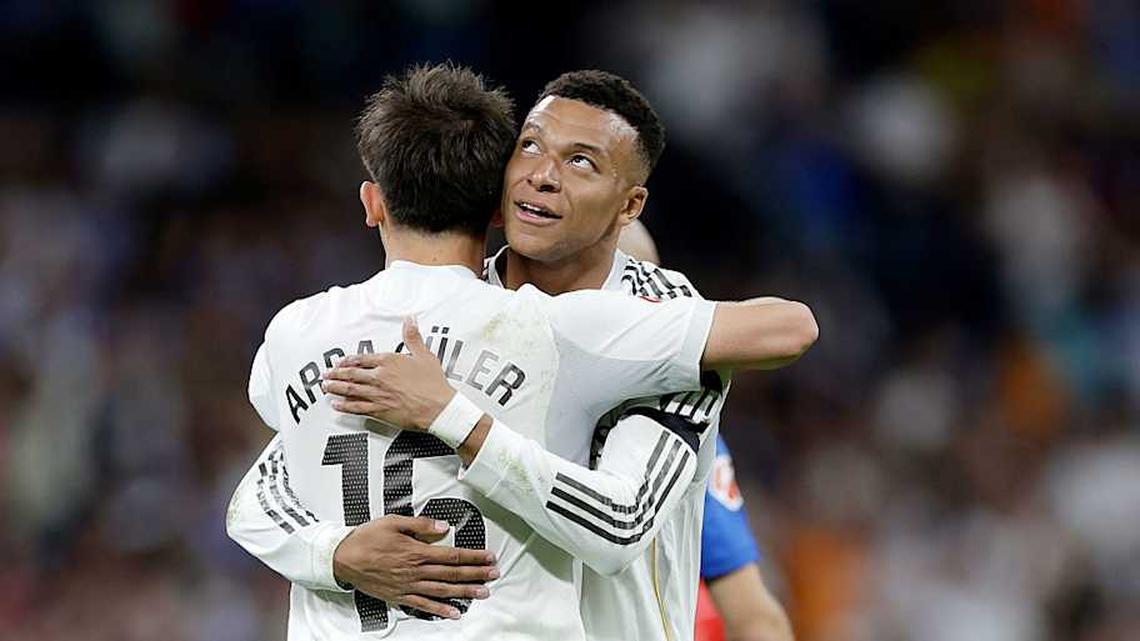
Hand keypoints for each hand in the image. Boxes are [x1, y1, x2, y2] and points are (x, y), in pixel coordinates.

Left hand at [321, 317, 454, 430]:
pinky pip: (357, 407)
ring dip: (336, 388)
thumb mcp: (424, 355)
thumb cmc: (433, 384)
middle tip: (327, 374)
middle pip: (352, 374)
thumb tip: (410, 320)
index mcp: (389, 362)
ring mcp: (377, 394)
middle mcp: (379, 377)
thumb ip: (413, 337)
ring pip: (350, 390)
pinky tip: (337, 405)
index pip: (362, 359)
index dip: (348, 360)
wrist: (438, 407)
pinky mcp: (379, 410)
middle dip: (336, 374)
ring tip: (326, 387)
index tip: (340, 362)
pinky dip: (344, 406)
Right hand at [333, 514, 498, 619]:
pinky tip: (453, 613)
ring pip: (442, 591)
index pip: (452, 555)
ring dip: (464, 593)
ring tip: (482, 593)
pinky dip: (439, 610)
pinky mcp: (399, 596)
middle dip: (476, 574)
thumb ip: (421, 524)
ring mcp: (408, 586)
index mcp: (416, 551)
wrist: (342, 558)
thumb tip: (443, 526)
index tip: (488, 557)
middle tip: (494, 575)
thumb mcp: (393, 522)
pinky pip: (423, 605)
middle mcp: (415, 570)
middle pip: (452, 574)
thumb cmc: (366, 538)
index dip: (473, 557)